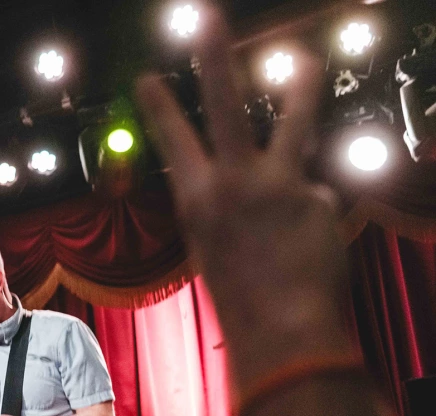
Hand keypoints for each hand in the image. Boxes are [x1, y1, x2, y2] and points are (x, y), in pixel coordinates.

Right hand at [136, 10, 351, 386]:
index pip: (173, 138)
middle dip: (213, 57)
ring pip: (294, 119)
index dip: (160, 104)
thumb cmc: (238, 298)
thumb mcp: (211, 246)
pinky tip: (307, 249)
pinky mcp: (320, 197)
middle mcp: (236, 183)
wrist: (282, 330)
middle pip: (224, 105)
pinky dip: (310, 218)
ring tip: (302, 60)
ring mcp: (281, 185)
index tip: (150, 76)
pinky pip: (313, 197)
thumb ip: (223, 206)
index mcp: (198, 200)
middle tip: (206, 18)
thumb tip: (253, 175)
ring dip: (299, 83)